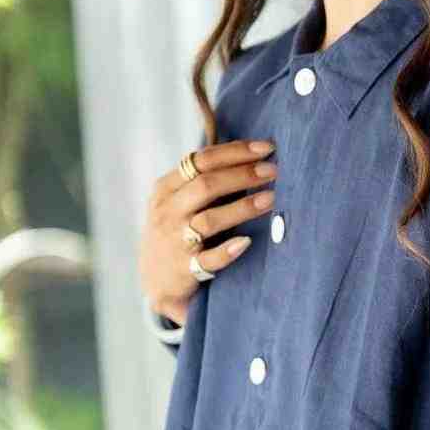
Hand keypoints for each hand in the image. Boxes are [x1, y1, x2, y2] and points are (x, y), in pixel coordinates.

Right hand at [138, 138, 278, 325]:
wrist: (156, 282)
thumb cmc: (176, 233)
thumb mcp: (177, 202)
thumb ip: (203, 181)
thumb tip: (250, 157)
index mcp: (166, 189)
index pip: (201, 160)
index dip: (235, 151)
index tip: (267, 147)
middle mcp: (168, 212)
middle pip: (206, 185)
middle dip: (243, 175)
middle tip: (273, 170)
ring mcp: (175, 241)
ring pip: (209, 220)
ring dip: (242, 208)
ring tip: (271, 198)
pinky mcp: (186, 270)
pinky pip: (209, 259)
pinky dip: (228, 250)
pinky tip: (247, 242)